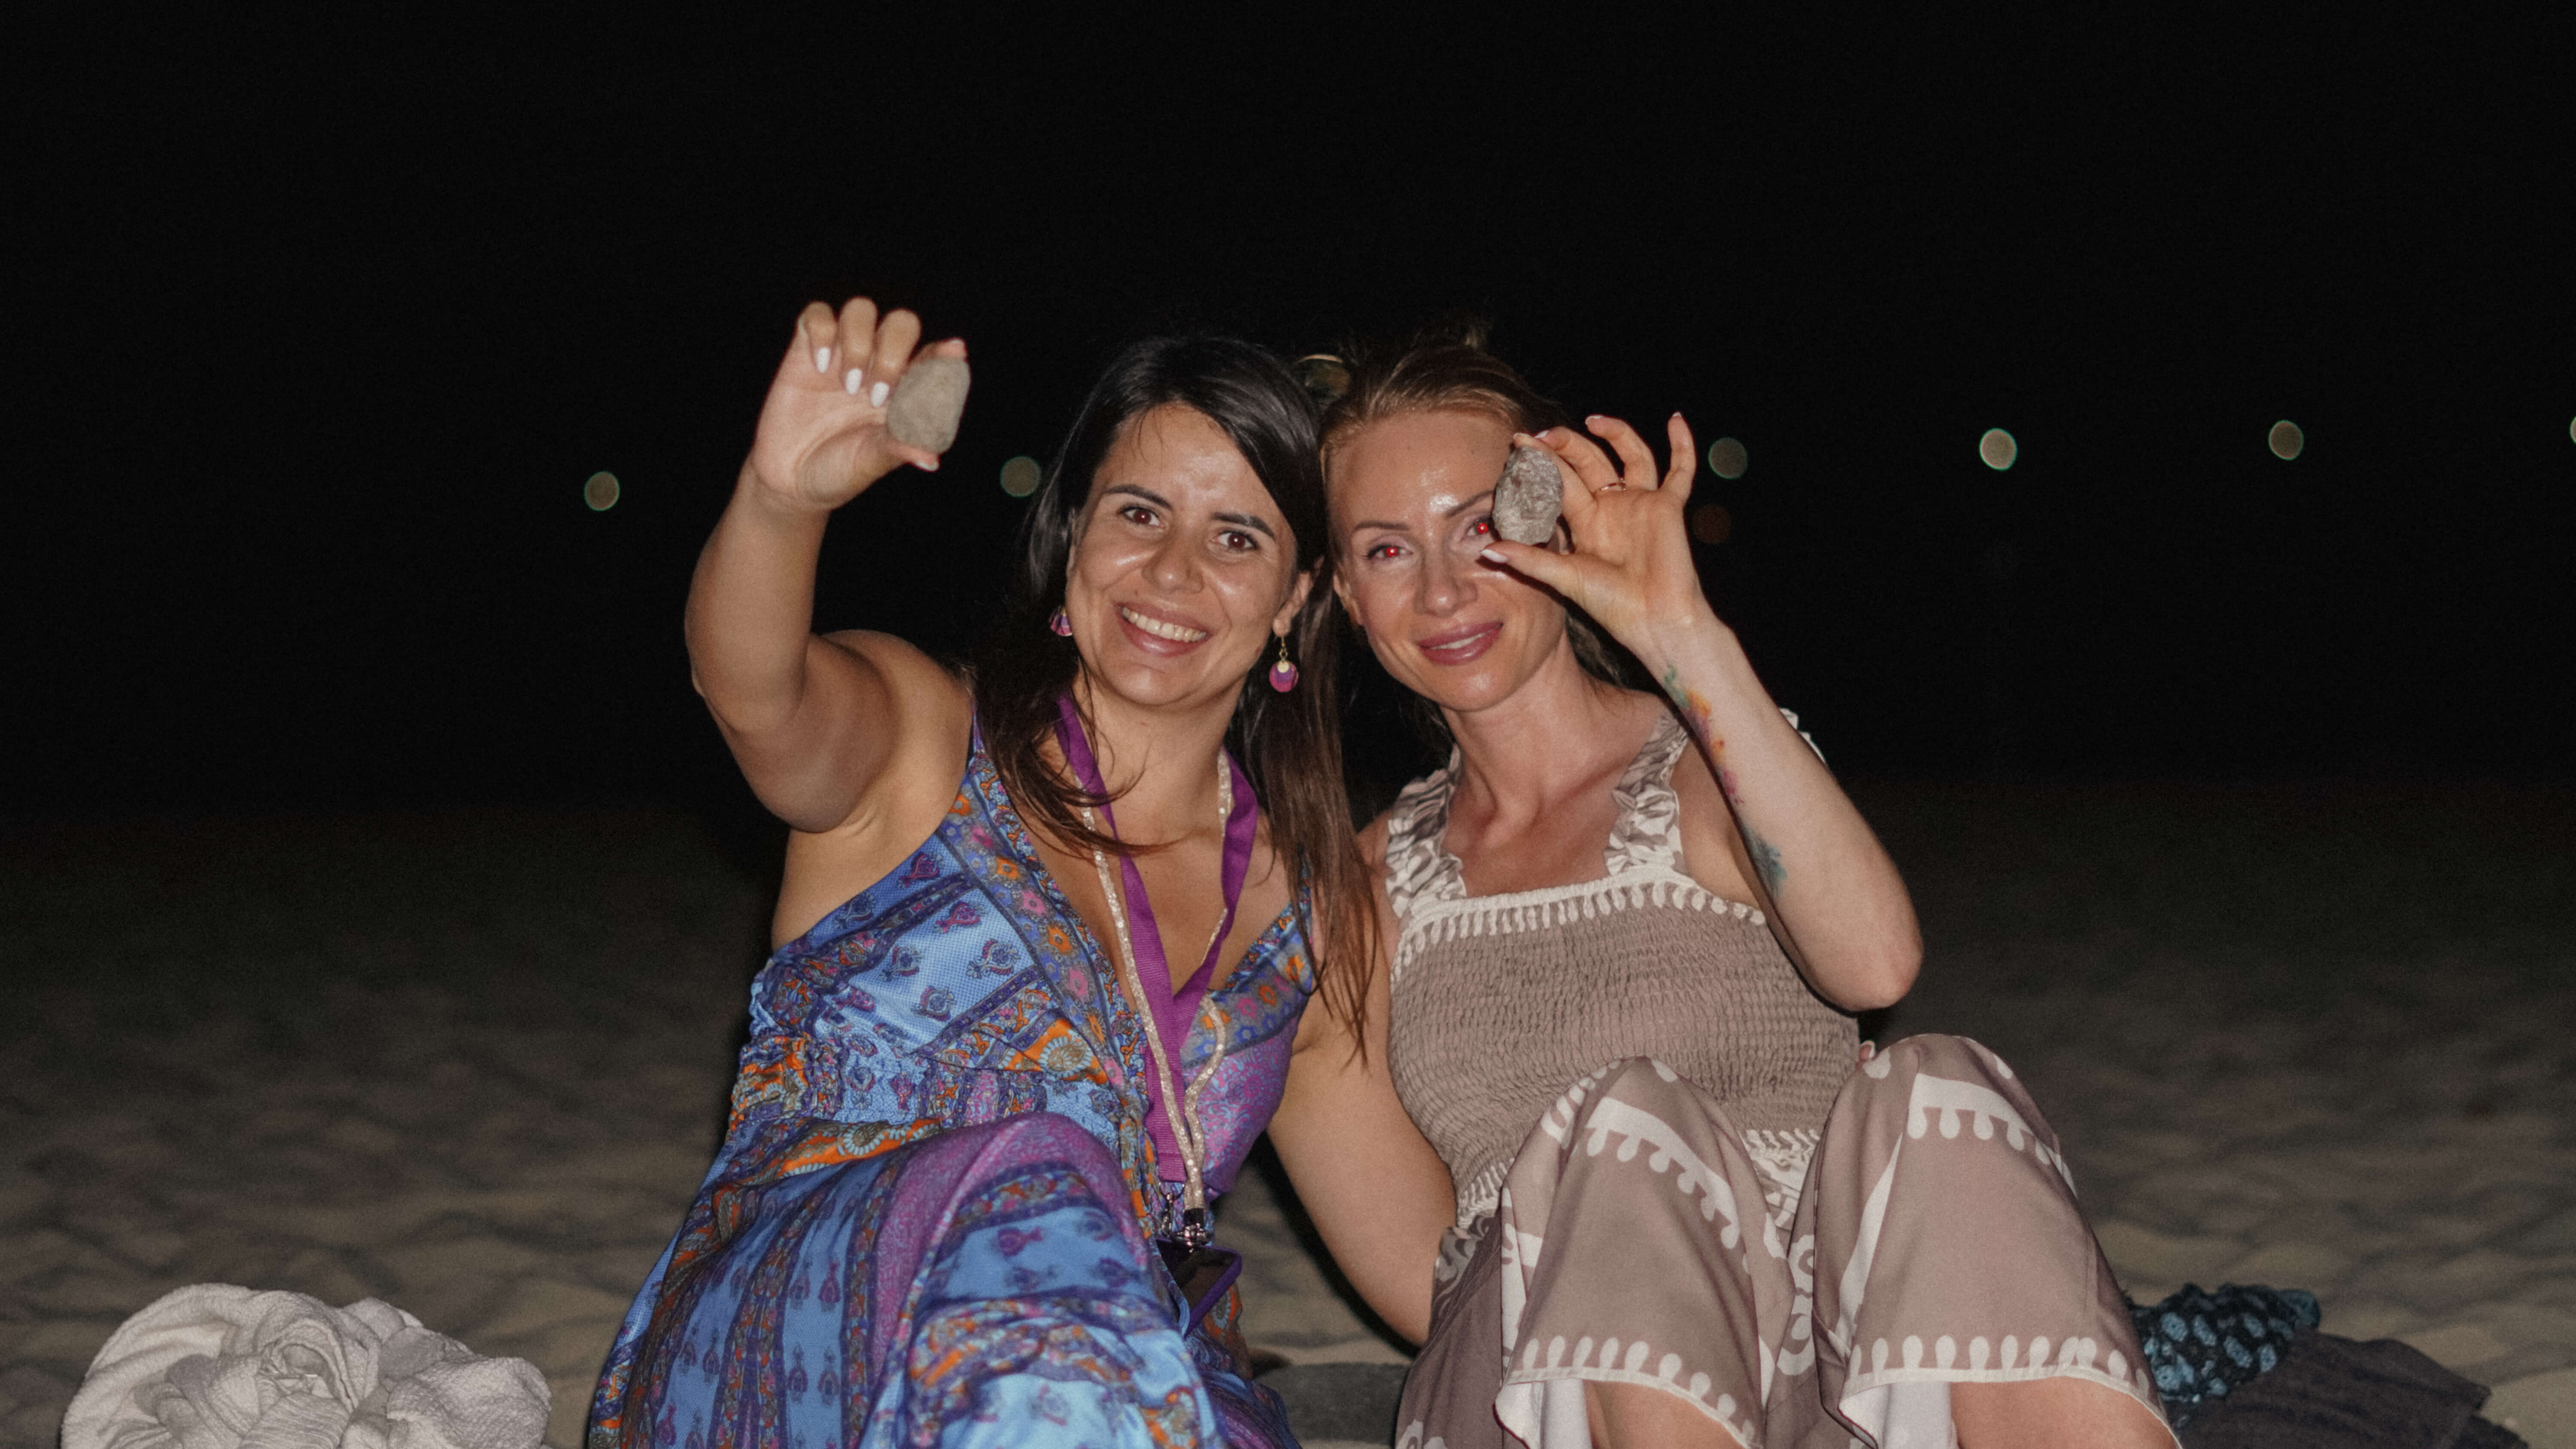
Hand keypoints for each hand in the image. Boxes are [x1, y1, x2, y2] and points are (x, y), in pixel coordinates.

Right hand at [744, 298, 966, 512]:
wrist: (790, 479)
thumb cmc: (840, 469)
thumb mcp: (871, 462)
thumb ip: (899, 449)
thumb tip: (931, 459)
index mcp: (904, 390)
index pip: (933, 358)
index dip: (944, 353)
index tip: (954, 352)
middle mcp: (877, 364)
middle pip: (901, 323)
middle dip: (893, 353)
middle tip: (877, 395)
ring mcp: (842, 353)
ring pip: (861, 310)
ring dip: (859, 342)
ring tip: (848, 385)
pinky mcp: (806, 350)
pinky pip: (817, 314)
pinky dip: (822, 332)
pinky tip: (820, 366)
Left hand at [1479, 413, 1713, 652]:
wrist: (1652, 621)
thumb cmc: (1611, 605)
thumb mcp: (1564, 579)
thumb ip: (1530, 560)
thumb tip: (1487, 551)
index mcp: (1585, 520)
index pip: (1560, 482)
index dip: (1540, 463)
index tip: (1516, 444)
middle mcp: (1612, 506)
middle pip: (1589, 462)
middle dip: (1565, 446)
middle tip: (1541, 436)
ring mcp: (1641, 503)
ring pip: (1630, 455)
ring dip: (1614, 433)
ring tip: (1592, 420)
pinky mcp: (1669, 507)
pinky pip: (1680, 471)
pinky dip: (1682, 446)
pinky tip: (1676, 420)